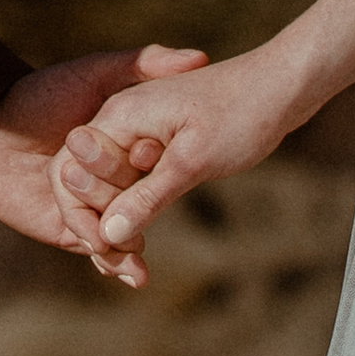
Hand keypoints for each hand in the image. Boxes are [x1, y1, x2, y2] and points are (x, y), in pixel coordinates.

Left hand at [0, 46, 209, 288]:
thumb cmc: (39, 96)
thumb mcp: (92, 73)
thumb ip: (140, 62)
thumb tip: (199, 57)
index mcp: (125, 143)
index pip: (158, 161)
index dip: (161, 163)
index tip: (158, 158)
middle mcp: (114, 178)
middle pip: (142, 199)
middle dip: (145, 209)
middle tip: (142, 207)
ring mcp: (95, 206)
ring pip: (126, 231)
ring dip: (135, 246)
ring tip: (140, 257)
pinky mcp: (71, 230)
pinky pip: (99, 249)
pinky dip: (118, 263)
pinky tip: (135, 274)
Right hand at [49, 46, 301, 259]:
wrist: (282, 85)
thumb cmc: (241, 114)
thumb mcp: (194, 161)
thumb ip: (148, 196)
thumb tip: (109, 234)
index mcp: (120, 115)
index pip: (72, 172)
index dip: (85, 215)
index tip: (113, 249)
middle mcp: (120, 118)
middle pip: (84, 181)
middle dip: (98, 225)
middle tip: (130, 265)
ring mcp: (139, 128)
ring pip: (108, 184)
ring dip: (115, 223)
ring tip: (135, 270)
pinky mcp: (158, 140)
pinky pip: (131, 180)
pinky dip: (134, 209)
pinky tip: (141, 244)